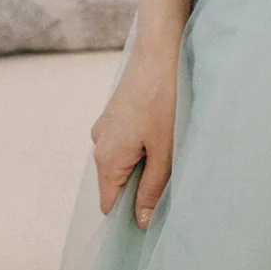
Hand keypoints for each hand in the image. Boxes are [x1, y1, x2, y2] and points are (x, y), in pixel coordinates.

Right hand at [92, 40, 181, 227]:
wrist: (160, 48)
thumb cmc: (165, 98)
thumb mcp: (165, 151)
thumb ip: (152, 188)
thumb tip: (141, 221)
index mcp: (106, 158)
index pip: (109, 205)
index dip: (129, 216)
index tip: (154, 218)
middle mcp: (99, 143)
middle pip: (116, 183)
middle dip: (140, 188)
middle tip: (171, 183)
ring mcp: (106, 126)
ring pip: (122, 162)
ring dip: (144, 165)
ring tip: (171, 154)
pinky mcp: (116, 113)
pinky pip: (125, 142)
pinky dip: (142, 147)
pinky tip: (164, 135)